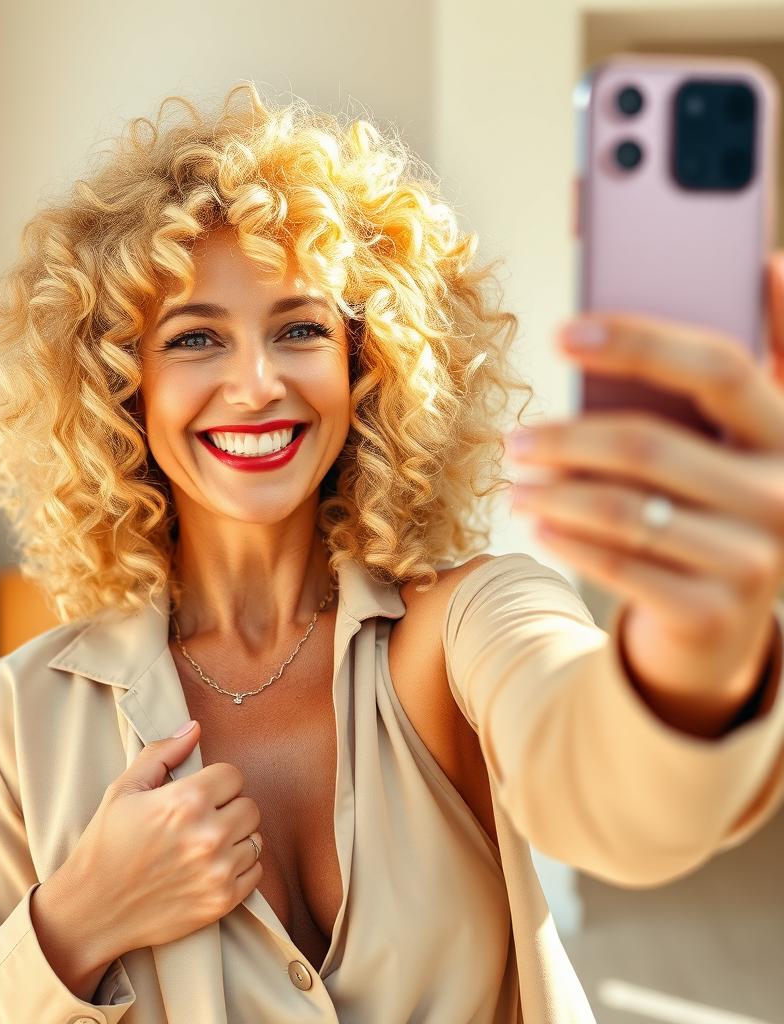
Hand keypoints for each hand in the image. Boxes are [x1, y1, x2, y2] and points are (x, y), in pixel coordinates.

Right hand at [56, 721, 263, 963]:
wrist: (92, 911)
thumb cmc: (105, 845)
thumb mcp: (124, 790)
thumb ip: (162, 753)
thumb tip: (194, 728)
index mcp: (184, 801)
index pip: (233, 775)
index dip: (216, 782)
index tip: (200, 794)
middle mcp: (208, 834)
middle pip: (250, 806)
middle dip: (228, 809)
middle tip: (202, 820)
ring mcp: (218, 871)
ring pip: (256, 839)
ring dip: (236, 839)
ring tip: (205, 845)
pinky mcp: (223, 901)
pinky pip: (257, 872)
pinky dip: (241, 868)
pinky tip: (212, 868)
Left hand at [504, 254, 783, 724]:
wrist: (722, 620)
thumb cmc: (715, 505)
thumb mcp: (744, 437)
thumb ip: (757, 363)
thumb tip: (767, 264)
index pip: (718, 367)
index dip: (638, 342)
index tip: (562, 334)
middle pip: (650, 444)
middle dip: (566, 438)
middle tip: (513, 438)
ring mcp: (756, 559)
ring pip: (625, 509)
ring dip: (552, 491)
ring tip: (513, 481)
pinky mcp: (715, 612)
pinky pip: (618, 565)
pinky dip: (565, 539)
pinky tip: (534, 522)